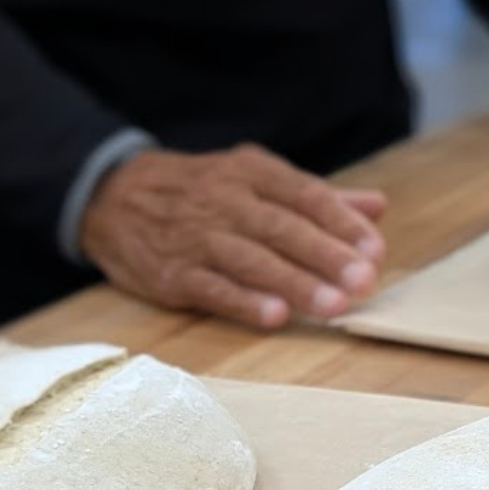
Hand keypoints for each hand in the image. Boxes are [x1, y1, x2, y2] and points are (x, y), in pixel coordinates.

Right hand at [80, 144, 387, 328]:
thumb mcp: (255, 181)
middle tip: (364, 280)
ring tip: (335, 305)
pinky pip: (213, 287)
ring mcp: (197, 237)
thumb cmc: (202, 193)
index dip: (342, 223)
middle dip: (326, 255)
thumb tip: (377, 206)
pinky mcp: (173, 273)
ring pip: (252, 260)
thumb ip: (318, 198)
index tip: (374, 250)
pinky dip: (245, 302)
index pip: (305, 195)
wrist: (111, 197)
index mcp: (252, 173)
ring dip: (296, 283)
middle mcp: (225, 200)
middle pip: (282, 228)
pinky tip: (277, 316)